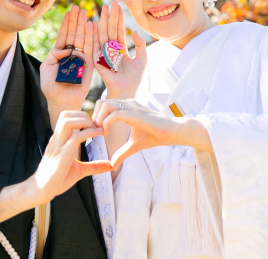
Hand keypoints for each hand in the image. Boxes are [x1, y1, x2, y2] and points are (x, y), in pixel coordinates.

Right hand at [30, 111, 110, 202]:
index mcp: (60, 140)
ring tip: (96, 128)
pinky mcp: (62, 156)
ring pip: (67, 121)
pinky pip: (75, 138)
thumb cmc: (57, 180)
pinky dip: (88, 133)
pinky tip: (98, 134)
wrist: (41, 191)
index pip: (67, 117)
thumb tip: (111, 166)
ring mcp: (58, 146)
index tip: (96, 125)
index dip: (82, 116)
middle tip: (96, 125)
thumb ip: (94, 166)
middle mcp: (57, 140)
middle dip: (83, 115)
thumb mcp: (79, 170)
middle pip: (66, 114)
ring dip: (84, 121)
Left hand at [41, 6, 97, 124]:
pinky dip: (91, 37)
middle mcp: (72, 53)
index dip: (66, 23)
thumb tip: (65, 48)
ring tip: (84, 12)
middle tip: (78, 7)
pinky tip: (92, 26)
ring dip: (83, 25)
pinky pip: (90, 48)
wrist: (62, 100)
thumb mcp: (47, 67)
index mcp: (60, 53)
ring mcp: (81, 57)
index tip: (69, 12)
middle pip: (74, 33)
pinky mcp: (89, 63)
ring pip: (82, 38)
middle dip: (75, 20)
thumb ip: (54, 54)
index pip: (64, 35)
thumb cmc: (51, 86)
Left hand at [91, 99, 212, 168]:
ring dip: (99, 119)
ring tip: (102, 132)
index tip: (97, 132)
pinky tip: (107, 133)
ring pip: (106, 105)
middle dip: (95, 117)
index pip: (104, 104)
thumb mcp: (134, 145)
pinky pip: (115, 114)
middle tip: (97, 132)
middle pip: (101, 102)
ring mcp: (132, 107)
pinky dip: (107, 123)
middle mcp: (128, 104)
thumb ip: (122, 152)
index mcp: (127, 107)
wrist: (173, 132)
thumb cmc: (156, 135)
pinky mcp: (136, 114)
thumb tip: (112, 164)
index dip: (97, 117)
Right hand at [93, 1, 146, 99]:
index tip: (118, 6)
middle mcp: (111, 50)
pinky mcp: (98, 60)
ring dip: (103, 21)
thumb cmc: (135, 78)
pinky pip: (94, 45)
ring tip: (103, 9)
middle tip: (110, 3)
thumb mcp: (143, 58)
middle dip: (111, 16)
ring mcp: (104, 54)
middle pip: (110, 29)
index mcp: (121, 49)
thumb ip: (140, 44)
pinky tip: (93, 24)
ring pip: (103, 34)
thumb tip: (135, 31)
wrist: (127, 91)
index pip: (119, 30)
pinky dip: (93, 34)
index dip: (119, 19)